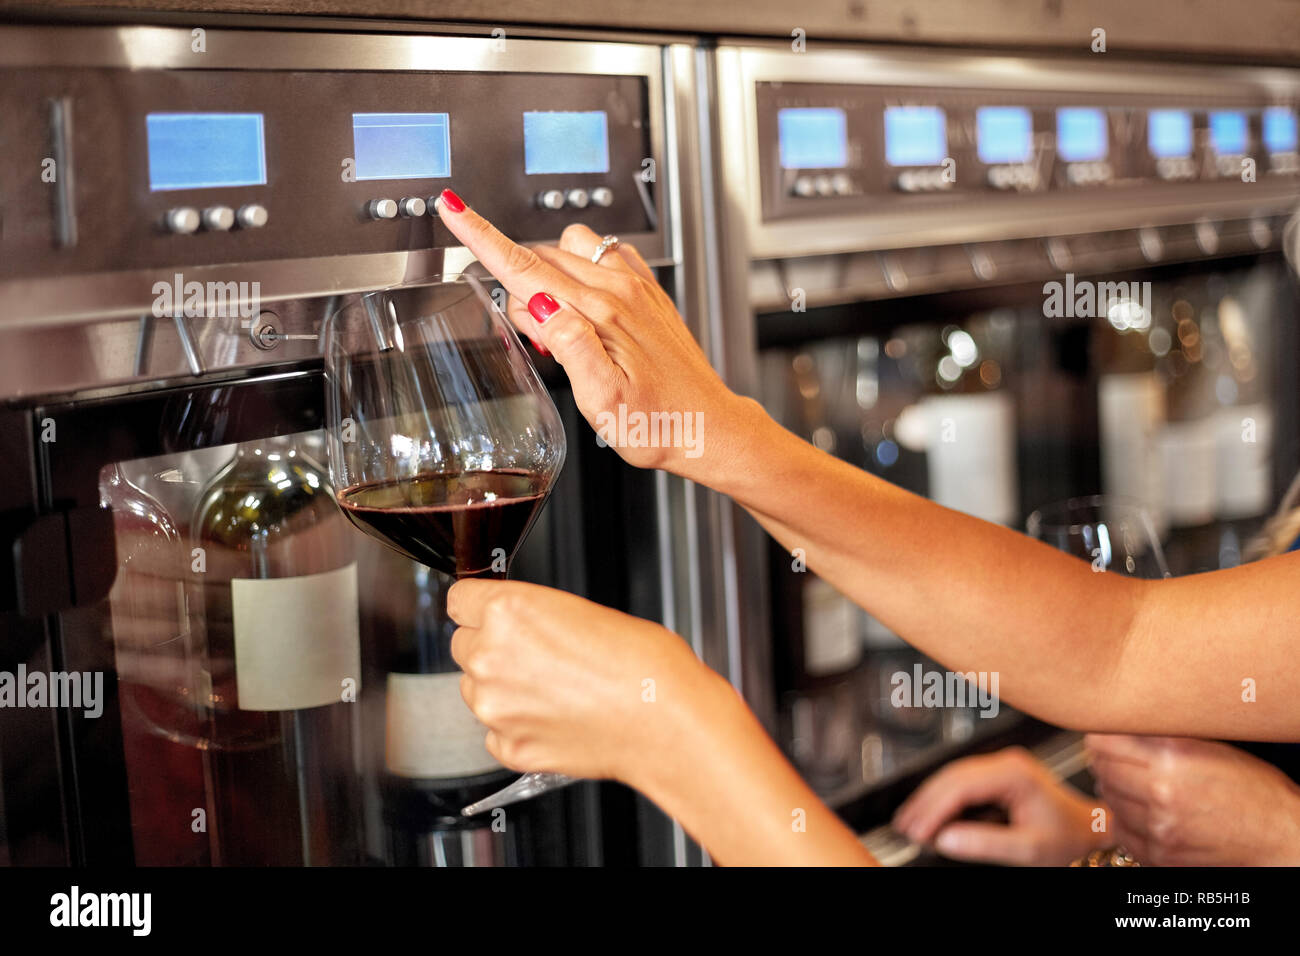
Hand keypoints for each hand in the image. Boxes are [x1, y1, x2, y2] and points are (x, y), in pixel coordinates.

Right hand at [433, 190, 759, 479]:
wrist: (709, 427)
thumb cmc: (659, 423)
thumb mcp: (603, 401)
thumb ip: (570, 346)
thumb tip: (537, 303)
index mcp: (599, 314)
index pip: (526, 267)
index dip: (482, 237)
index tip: (453, 209)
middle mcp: (619, 289)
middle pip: (541, 258)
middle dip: (518, 285)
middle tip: (538, 342)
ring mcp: (636, 285)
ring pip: (568, 250)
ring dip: (548, 275)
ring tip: (562, 330)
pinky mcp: (649, 291)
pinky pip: (603, 254)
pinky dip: (580, 269)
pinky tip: (587, 309)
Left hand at [446, 577, 728, 784]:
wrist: (664, 719)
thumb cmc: (640, 662)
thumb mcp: (581, 610)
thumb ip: (532, 615)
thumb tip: (515, 626)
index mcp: (508, 612)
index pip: (459, 601)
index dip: (480, 607)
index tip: (489, 614)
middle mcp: (490, 657)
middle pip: (463, 644)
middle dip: (493, 648)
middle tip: (537, 655)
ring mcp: (495, 707)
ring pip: (475, 690)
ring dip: (502, 688)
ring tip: (554, 688)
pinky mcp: (508, 747)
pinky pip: (495, 732)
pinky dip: (517, 726)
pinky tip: (555, 717)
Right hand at [893, 746, 1108, 864]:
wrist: (1092, 832)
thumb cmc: (1068, 840)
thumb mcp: (1029, 849)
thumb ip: (985, 843)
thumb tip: (943, 839)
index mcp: (1013, 773)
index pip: (959, 786)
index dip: (933, 810)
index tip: (917, 831)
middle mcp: (1005, 762)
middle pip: (950, 777)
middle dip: (925, 804)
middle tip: (905, 829)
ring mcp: (1001, 765)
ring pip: (952, 778)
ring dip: (930, 801)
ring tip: (911, 825)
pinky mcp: (998, 775)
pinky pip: (962, 783)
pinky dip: (943, 800)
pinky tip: (932, 817)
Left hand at [1087, 734, 1299, 864]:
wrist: (1281, 836)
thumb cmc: (1254, 790)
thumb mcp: (1209, 747)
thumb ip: (1161, 736)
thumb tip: (1123, 723)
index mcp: (1172, 759)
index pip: (1104, 743)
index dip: (1100, 737)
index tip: (1102, 734)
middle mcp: (1161, 793)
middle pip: (1102, 770)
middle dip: (1105, 761)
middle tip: (1115, 757)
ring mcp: (1159, 827)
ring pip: (1109, 801)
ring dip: (1115, 790)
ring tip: (1134, 783)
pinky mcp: (1161, 854)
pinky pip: (1122, 832)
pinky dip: (1126, 820)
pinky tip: (1143, 811)